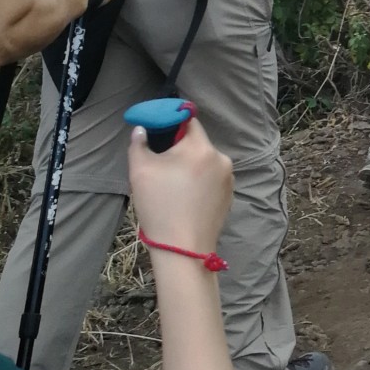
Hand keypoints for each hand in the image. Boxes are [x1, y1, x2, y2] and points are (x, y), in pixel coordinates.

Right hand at [128, 115, 234, 256]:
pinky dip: (200, 183)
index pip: (189, 122)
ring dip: (190, 167)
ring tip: (172, 186)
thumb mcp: (140, 170)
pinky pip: (212, 180)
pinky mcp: (229, 196)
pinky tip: (185, 198)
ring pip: (205, 163)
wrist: (182, 248)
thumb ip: (139, 143)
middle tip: (161, 166)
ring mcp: (229, 179)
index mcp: (201, 147)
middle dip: (179, 150)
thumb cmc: (160, 205)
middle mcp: (221, 158)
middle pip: (197, 144)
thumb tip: (142, 129)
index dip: (172, 123)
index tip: (159, 132)